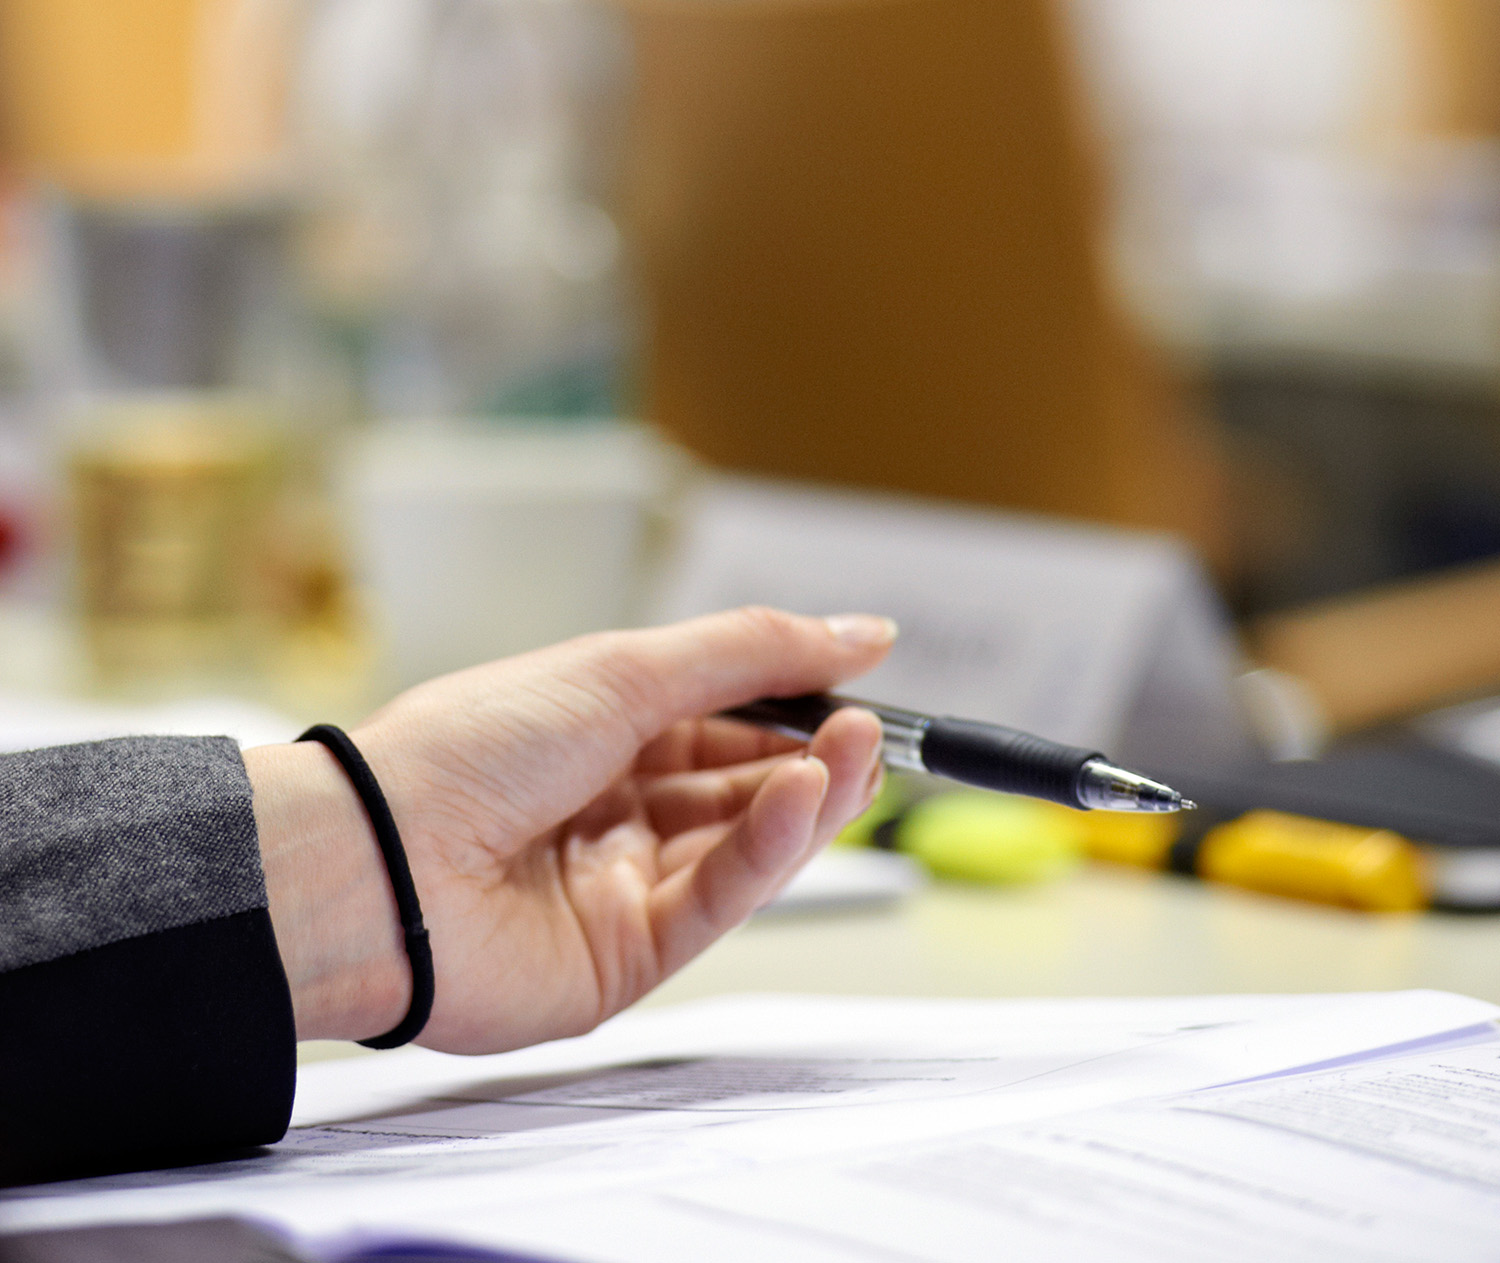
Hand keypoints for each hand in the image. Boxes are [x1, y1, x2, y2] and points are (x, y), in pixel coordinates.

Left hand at [246, 607, 894, 1051]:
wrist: (374, 860)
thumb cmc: (469, 749)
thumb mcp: (622, 668)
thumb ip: (750, 653)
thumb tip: (863, 630)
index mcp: (600, 734)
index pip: (725, 720)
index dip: (796, 703)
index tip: (861, 683)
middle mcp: (614, 810)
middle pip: (744, 787)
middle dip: (814, 756)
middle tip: (874, 731)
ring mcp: (620, 887)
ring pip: (742, 845)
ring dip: (807, 798)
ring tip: (858, 752)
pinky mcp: (624, 958)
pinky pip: (715, 901)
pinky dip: (765, 850)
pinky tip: (802, 795)